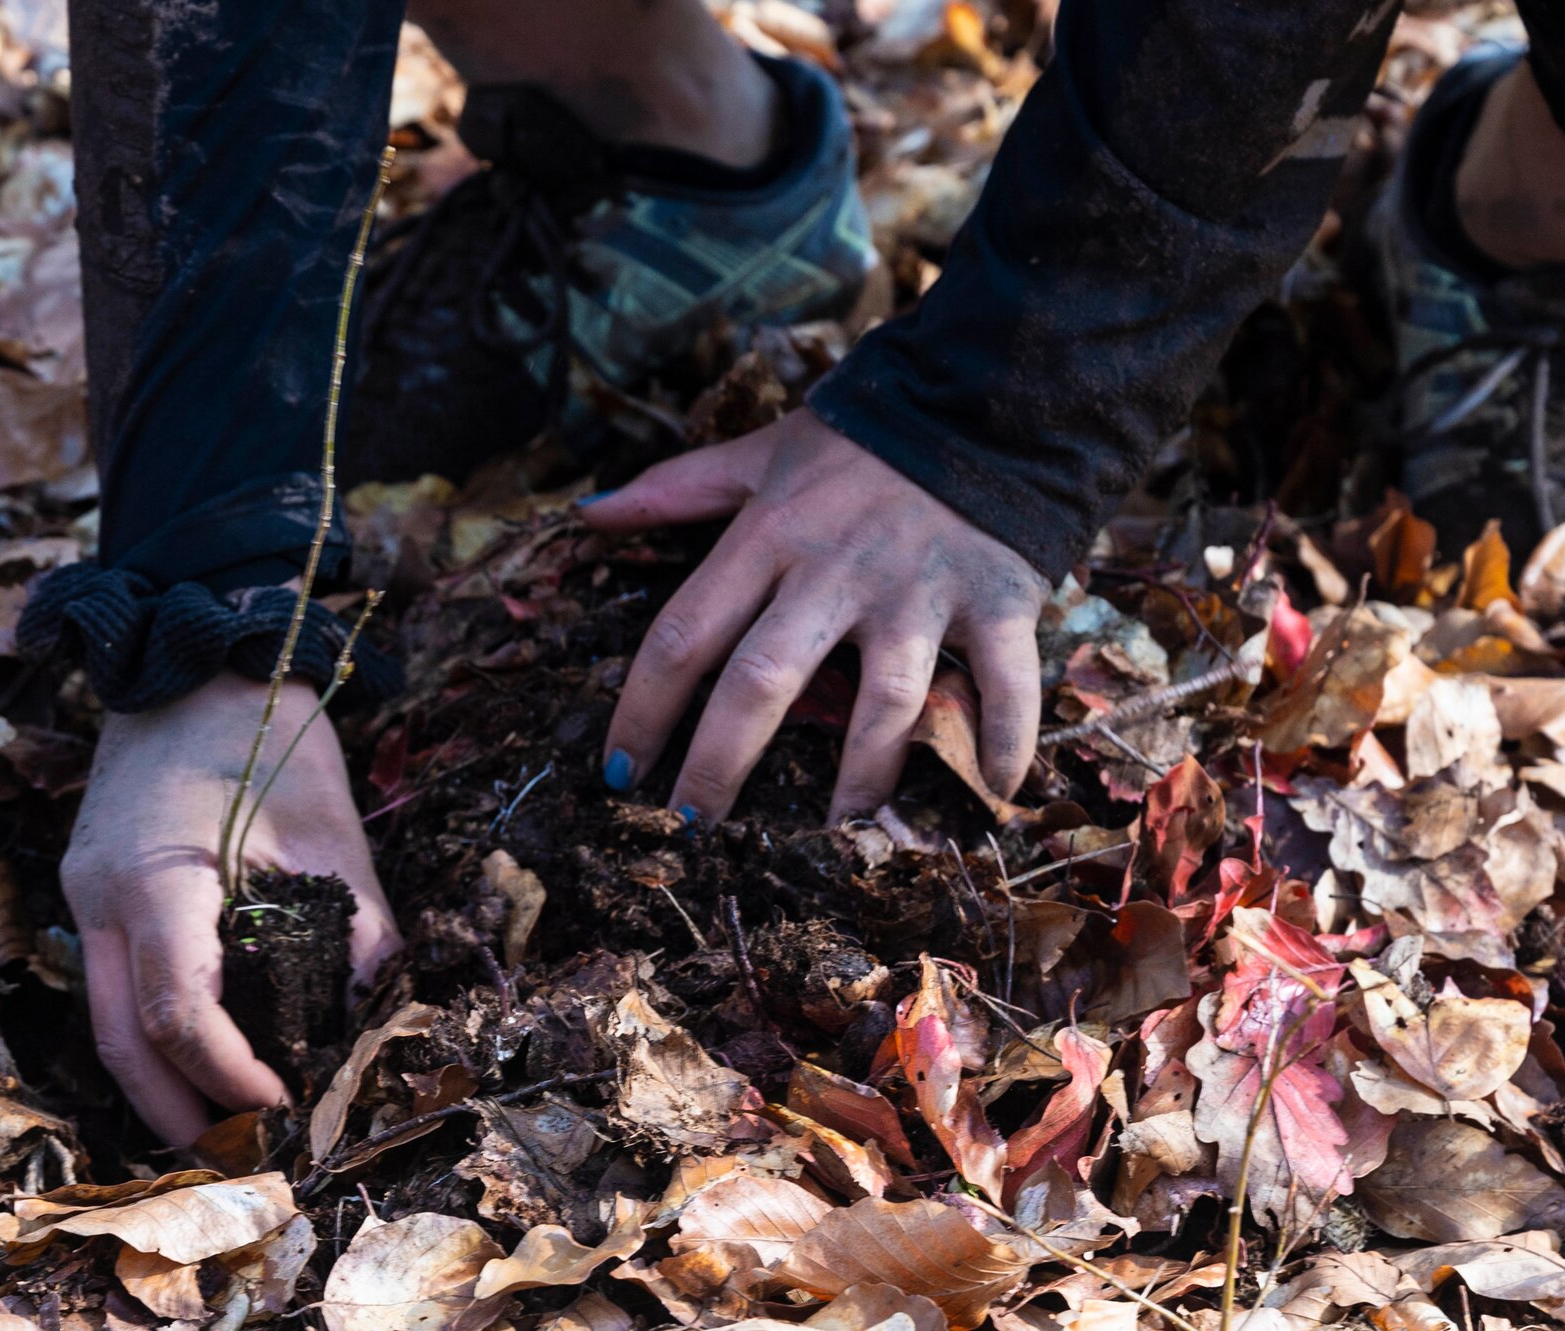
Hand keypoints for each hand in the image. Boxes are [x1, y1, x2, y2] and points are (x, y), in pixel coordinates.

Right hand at [61, 672, 401, 1143]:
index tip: (286, 1103)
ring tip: (225, 1125)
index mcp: (156, 879)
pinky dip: (153, 1033)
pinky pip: (113, 984)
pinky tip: (201, 1058)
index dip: (231, 1077)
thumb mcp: (331, 828)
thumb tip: (378, 1015)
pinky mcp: (93, 890)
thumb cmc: (269, 732)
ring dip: (160, 1082)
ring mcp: (84, 895)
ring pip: (107, 1021)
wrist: (197, 658)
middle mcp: (100, 898)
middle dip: (178, 1113)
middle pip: (122, 1042)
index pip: (180, 1015)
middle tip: (244, 1156)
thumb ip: (358, 927)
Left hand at [580, 408, 1048, 824]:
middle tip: (695, 832)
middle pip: (763, 679)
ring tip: (836, 841)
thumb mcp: (762, 453)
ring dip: (860, 778)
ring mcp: (919, 590)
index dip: (643, 709)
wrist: (987, 390)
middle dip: (721, 764)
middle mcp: (836, 569)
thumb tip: (588, 511)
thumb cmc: (863, 439)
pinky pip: (1002, 680)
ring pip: (882, 701)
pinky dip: (1006, 736)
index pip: (683, 632)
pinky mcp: (996, 599)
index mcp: (770, 534)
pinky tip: (995, 791)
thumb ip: (677, 489)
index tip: (620, 773)